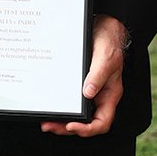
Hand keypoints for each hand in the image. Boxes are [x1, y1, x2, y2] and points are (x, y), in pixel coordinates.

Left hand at [41, 14, 125, 136]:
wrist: (104, 27)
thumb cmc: (109, 41)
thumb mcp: (106, 57)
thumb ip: (98, 75)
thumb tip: (88, 92)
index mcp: (110, 94)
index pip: (102, 122)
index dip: (87, 129)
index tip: (72, 126)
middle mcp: (100, 96)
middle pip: (86, 122)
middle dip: (67, 128)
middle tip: (50, 126)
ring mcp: (90, 91)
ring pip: (77, 114)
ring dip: (62, 120)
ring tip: (47, 122)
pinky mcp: (80, 84)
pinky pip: (71, 101)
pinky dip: (61, 106)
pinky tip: (52, 106)